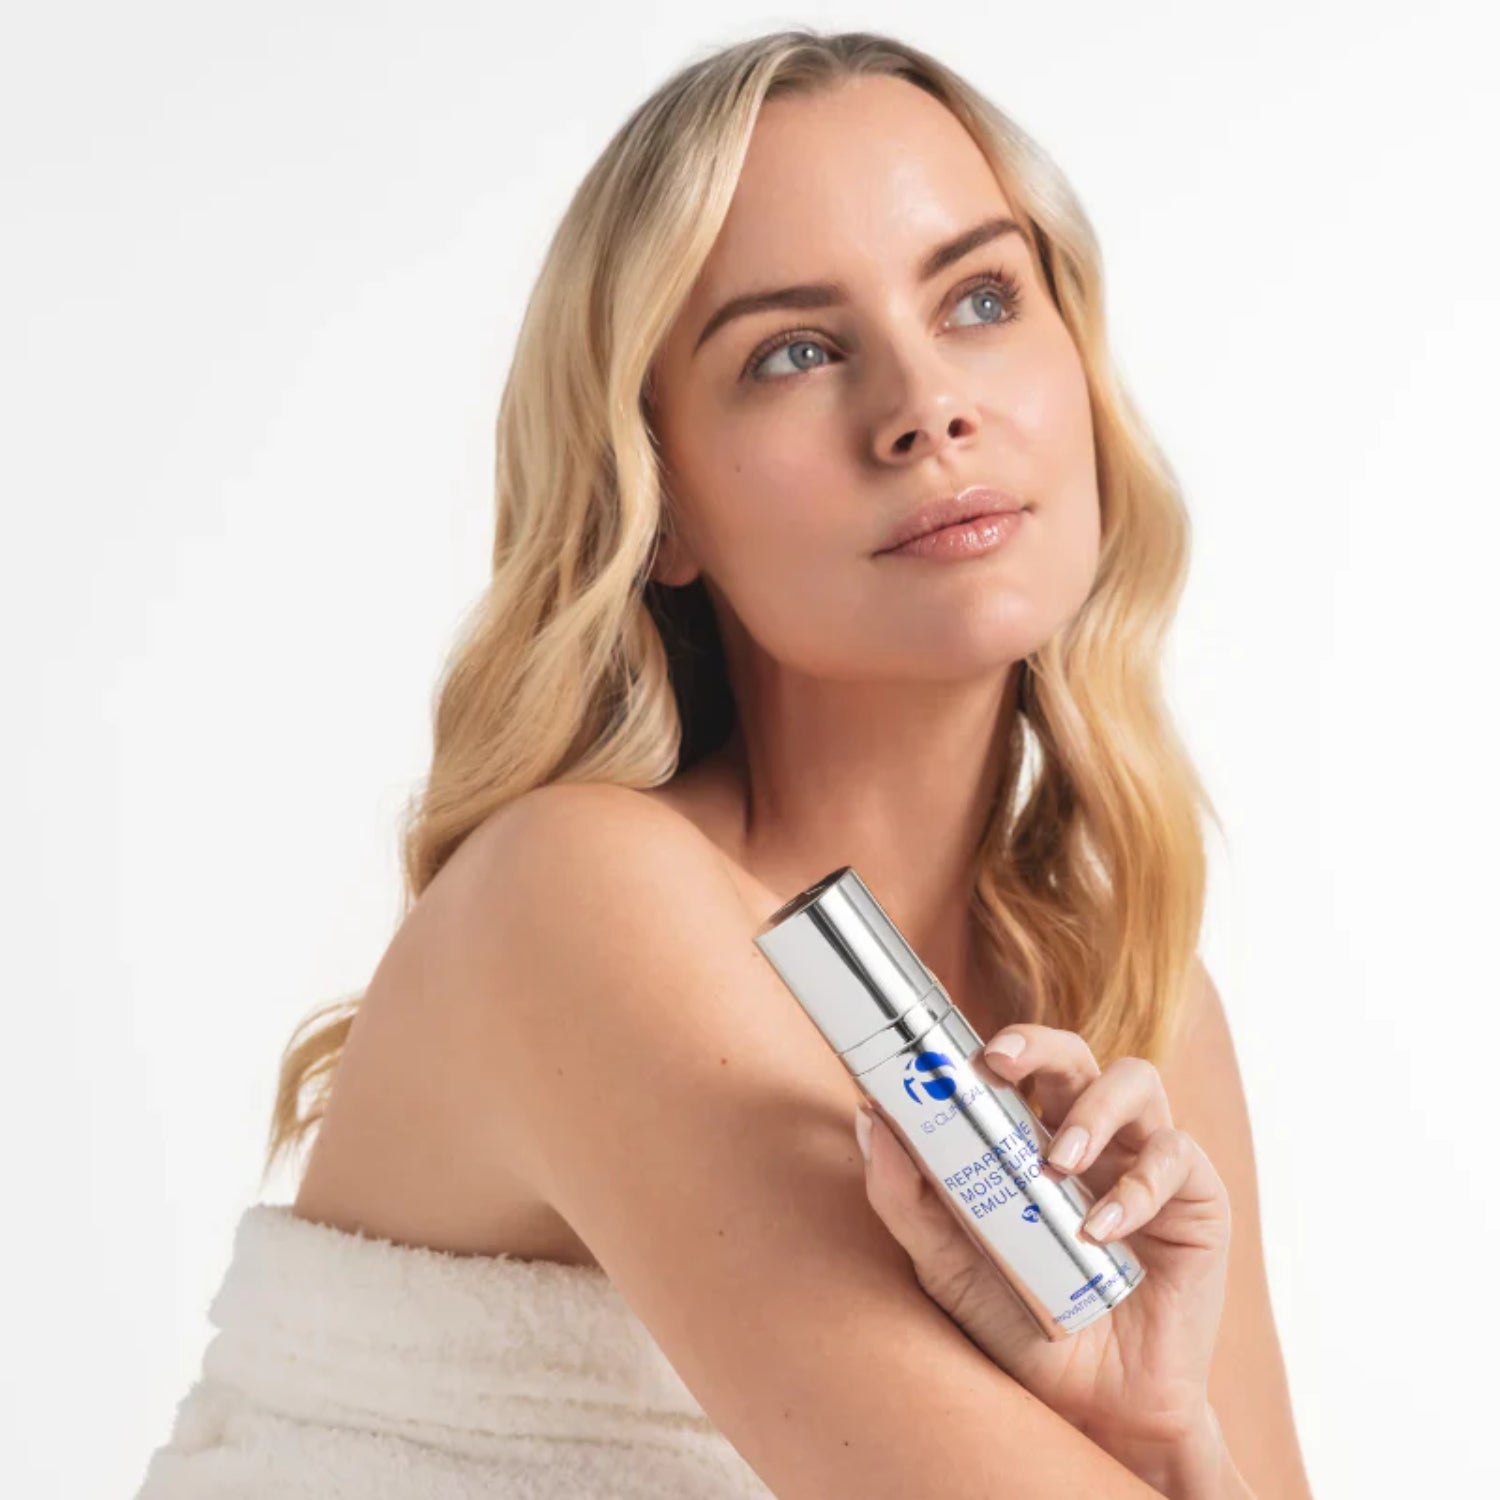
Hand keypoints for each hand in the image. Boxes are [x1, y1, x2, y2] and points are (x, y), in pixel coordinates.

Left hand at [855, 1023, 1230, 1468]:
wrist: (1093, 1412)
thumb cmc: (1019, 1330)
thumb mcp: (946, 1266)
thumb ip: (906, 1198)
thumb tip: (870, 1118)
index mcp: (1032, 1139)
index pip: (1017, 1067)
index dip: (992, 1045)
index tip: (955, 1051)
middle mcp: (1091, 1138)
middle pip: (1074, 1054)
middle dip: (1039, 1045)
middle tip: (1001, 1063)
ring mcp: (1143, 1163)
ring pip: (1136, 1082)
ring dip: (1093, 1109)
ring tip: (1059, 1161)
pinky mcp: (1194, 1200)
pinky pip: (1176, 1156)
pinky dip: (1137, 1185)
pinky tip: (1102, 1229)